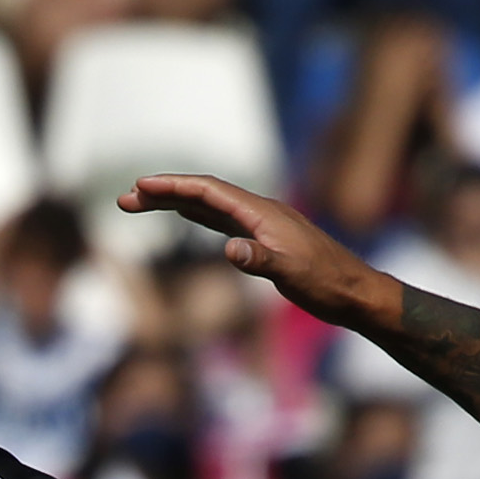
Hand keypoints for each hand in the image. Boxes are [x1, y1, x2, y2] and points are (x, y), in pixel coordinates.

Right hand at [117, 171, 387, 329]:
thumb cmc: (326, 283)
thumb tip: (229, 249)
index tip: (141, 187)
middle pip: (203, 194)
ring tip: (141, 205)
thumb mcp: (292, 274)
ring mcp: (261, 223)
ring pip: (209, 205)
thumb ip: (260, 260)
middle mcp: (259, 211)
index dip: (174, 187)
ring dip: (175, 203)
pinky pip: (221, 219)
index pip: (210, 191)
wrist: (354, 292)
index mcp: (262, 213)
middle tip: (125, 199)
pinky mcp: (263, 237)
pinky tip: (184, 217)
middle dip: (163, 193)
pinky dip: (196, 215)